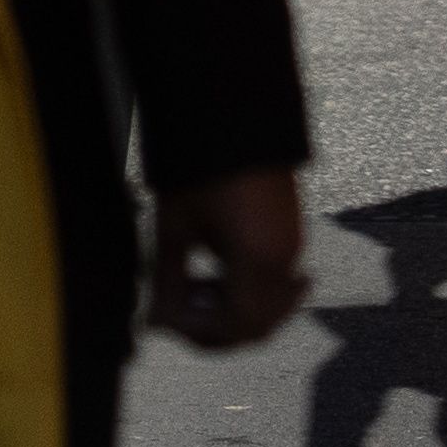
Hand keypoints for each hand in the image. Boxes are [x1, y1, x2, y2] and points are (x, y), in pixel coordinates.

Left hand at [146, 166, 308, 348]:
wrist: (236, 115)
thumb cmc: (201, 169)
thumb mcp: (176, 228)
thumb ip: (168, 282)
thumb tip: (154, 322)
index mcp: (259, 259)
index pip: (236, 326)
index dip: (198, 331)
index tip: (164, 315)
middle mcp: (285, 257)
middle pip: (259, 325)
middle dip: (215, 328)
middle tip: (177, 311)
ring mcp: (292, 244)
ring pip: (269, 306)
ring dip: (231, 311)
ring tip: (196, 287)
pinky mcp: (290, 231)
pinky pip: (275, 283)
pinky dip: (246, 292)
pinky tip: (217, 274)